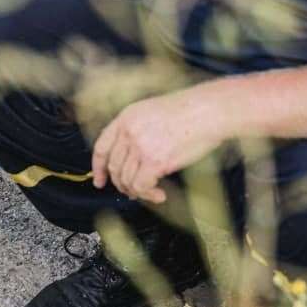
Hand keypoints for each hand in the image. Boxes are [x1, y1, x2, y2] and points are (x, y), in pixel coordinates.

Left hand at [90, 87, 224, 203]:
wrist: (208, 111)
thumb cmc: (190, 112)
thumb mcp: (153, 113)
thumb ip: (138, 132)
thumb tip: (132, 161)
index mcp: (127, 117)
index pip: (102, 147)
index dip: (98, 167)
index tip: (99, 180)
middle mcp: (129, 132)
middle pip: (114, 167)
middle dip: (121, 184)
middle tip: (132, 191)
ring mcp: (140, 146)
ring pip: (126, 180)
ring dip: (137, 191)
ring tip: (151, 192)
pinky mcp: (154, 161)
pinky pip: (141, 187)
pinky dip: (148, 195)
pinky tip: (159, 195)